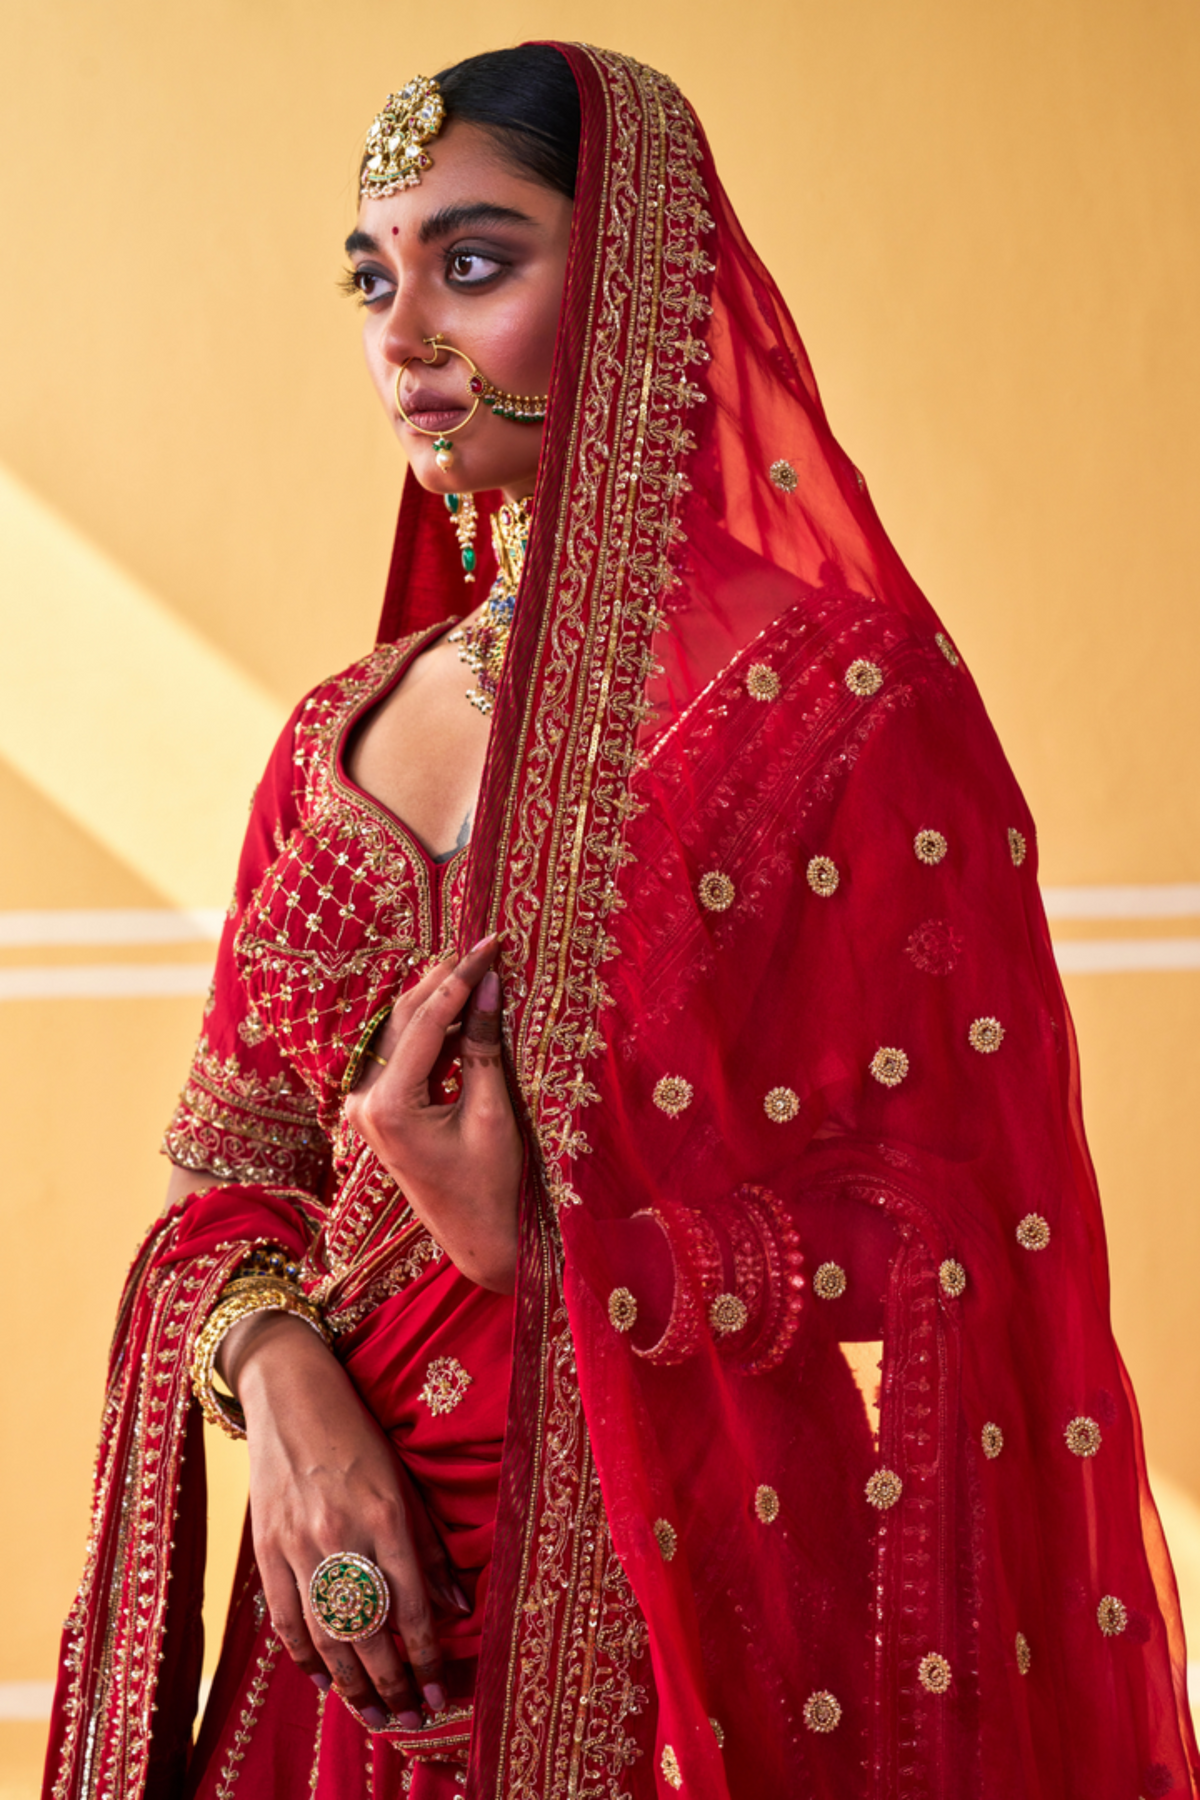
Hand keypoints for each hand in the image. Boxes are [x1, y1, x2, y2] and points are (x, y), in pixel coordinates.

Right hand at [222, 1312, 467, 1728]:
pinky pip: (286, 1618)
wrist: (290, 1394)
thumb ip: (428, 1548)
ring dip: (351, 1684)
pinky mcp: (265, 1546)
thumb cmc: (358, 1434)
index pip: (410, 1606)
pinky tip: (325, 1679)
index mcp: (385, 1514)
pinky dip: (305, 1656)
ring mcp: (297, 1543)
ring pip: (326, 1635)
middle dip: (393, 1684)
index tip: (440, 1692)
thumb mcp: (403, 1482)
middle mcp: (341, 1533)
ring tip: (373, 1714)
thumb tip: (458, 1607)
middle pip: (368, 1631)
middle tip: (410, 1720)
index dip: (427, 1657)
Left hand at [343, 936, 522, 1292]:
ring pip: (401, 1034)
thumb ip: (482, 1047)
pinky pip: (403, 1056)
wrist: (479, 1241)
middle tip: (483, 946)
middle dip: (445, 981)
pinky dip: (432, 1030)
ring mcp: (366, 1108)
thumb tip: (489, 985)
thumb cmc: (492, 1187)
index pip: (425, 1021)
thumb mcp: (492, 1114)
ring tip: (477, 969)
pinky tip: (462, 1009)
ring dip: (438, 1002)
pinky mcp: (379, 1112)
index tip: (490, 944)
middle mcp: (364, 1103)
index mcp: (387, 1107)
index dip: (460, 978)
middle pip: (404, 1020)